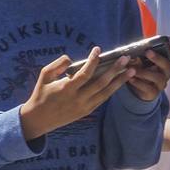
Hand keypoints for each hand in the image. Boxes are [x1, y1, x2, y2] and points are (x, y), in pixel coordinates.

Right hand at [20, 50, 135, 140]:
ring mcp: (84, 106)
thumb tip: (70, 58)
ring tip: (131, 70)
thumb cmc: (41, 94)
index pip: (84, 74)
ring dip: (120, 81)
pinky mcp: (87, 111)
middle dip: (115, 70)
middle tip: (126, 58)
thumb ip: (57, 65)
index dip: (93, 61)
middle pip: (101, 83)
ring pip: (106, 93)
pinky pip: (103, 99)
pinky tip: (120, 81)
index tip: (98, 49)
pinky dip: (112, 89)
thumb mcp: (43, 77)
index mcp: (66, 89)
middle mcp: (78, 99)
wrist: (38, 120)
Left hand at [126, 47, 169, 101]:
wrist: (135, 86)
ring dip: (145, 72)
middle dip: (158, 58)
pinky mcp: (153, 93)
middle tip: (148, 52)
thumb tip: (139, 47)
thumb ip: (142, 52)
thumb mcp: (141, 59)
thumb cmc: (140, 68)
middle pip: (167, 65)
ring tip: (132, 68)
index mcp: (165, 62)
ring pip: (158, 77)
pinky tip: (131, 79)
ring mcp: (161, 83)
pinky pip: (149, 88)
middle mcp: (165, 72)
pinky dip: (139, 83)